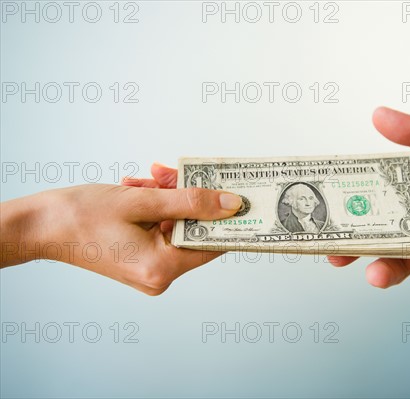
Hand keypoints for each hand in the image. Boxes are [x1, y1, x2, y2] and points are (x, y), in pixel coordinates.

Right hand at [0, 184, 241, 294]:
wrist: (39, 226)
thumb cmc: (81, 217)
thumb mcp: (143, 201)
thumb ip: (190, 202)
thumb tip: (229, 205)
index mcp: (162, 268)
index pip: (214, 244)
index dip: (227, 218)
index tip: (237, 195)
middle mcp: (159, 275)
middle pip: (192, 230)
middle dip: (185, 197)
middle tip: (172, 174)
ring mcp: (149, 268)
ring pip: (176, 224)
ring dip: (167, 197)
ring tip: (149, 179)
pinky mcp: (140, 258)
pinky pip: (159, 228)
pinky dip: (154, 207)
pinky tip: (140, 189)